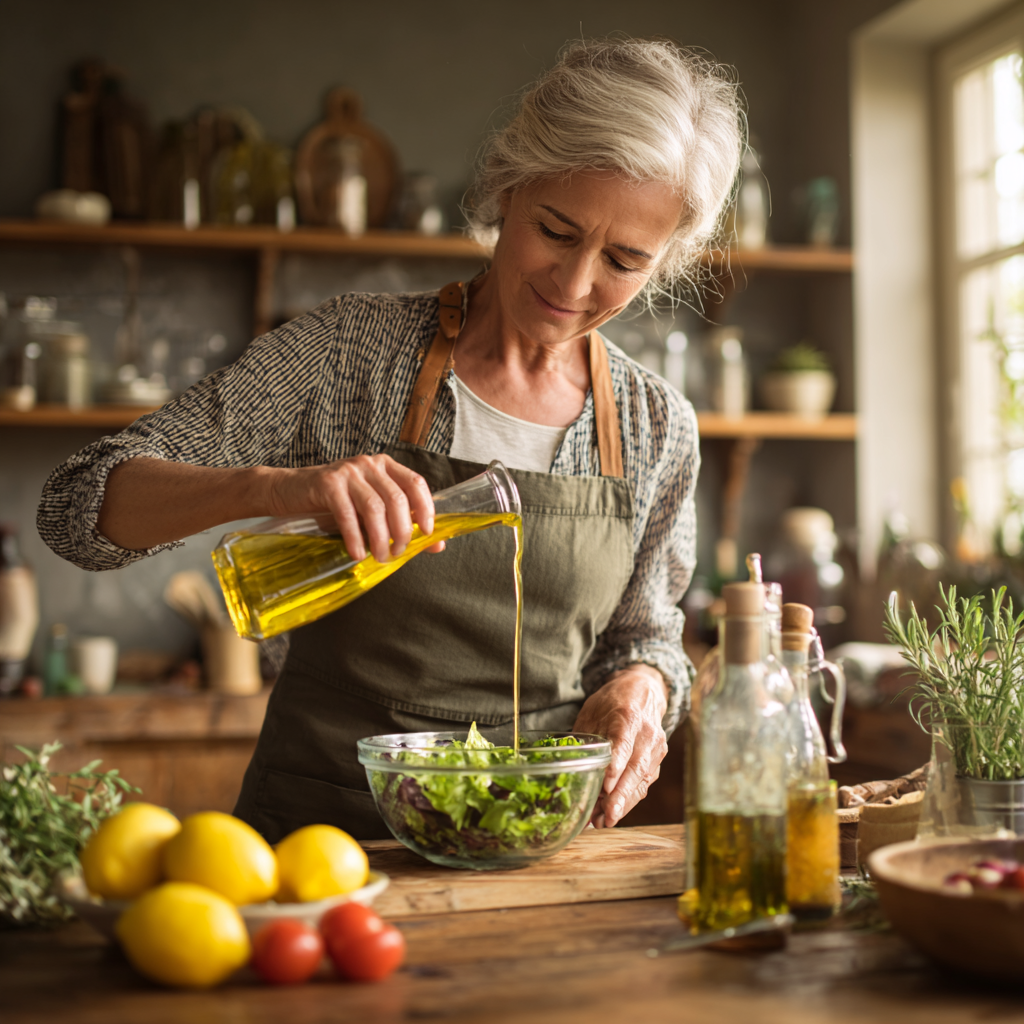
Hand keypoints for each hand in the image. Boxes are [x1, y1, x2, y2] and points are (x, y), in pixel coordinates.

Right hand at [265, 454, 443, 563]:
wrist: (289, 492)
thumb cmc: (334, 504)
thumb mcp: (370, 511)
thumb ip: (401, 524)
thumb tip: (437, 545)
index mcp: (386, 466)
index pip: (416, 483)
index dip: (426, 508)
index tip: (427, 533)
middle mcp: (369, 464)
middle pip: (397, 498)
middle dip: (401, 531)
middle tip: (397, 553)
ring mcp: (348, 472)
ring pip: (375, 507)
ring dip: (380, 537)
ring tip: (380, 557)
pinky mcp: (328, 483)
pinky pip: (348, 514)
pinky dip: (355, 538)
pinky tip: (358, 553)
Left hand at [572, 666, 668, 827]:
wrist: (643, 692)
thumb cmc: (612, 702)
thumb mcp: (592, 712)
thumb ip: (585, 738)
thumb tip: (568, 768)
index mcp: (628, 715)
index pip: (624, 742)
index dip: (616, 764)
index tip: (606, 785)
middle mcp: (647, 732)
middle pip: (636, 767)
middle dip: (620, 795)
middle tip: (606, 817)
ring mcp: (656, 747)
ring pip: (642, 779)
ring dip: (624, 803)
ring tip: (605, 821)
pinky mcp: (658, 758)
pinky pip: (645, 782)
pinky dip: (629, 799)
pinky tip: (614, 812)